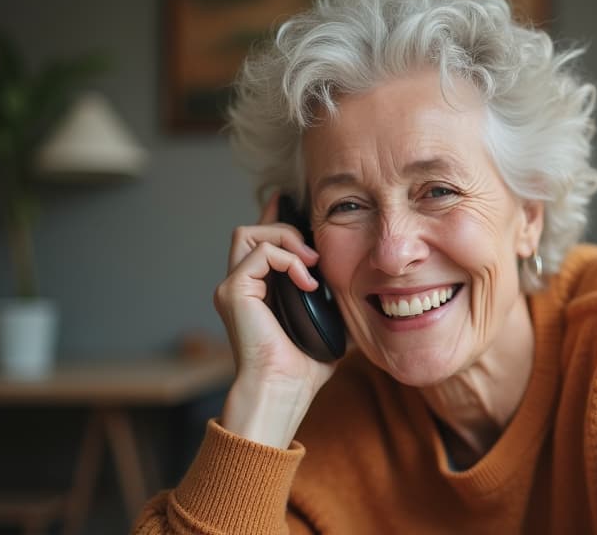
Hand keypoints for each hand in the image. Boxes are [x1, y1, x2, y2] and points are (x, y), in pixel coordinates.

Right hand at [214, 191, 338, 447]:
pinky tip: (307, 282)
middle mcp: (240, 285)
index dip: (279, 219)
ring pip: (249, 233)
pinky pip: (260, 253)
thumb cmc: (303, 368)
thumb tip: (363, 289)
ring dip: (286, 240)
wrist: (284, 391)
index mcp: (258, 290)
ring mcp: (233, 286)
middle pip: (251, 230)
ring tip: (311, 265)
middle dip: (286, 228)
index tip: (298, 205)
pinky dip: (287, 260)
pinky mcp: (233, 291)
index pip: (262, 241)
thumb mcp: (327, 324)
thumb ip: (334, 302)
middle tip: (314, 254)